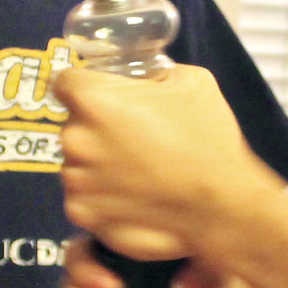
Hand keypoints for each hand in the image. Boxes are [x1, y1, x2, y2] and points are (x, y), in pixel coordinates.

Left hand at [55, 65, 275, 260]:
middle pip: (75, 124)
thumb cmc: (208, 139)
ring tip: (139, 173)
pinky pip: (85, 197)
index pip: (66, 81)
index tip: (108, 98)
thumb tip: (145, 77)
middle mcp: (74, 138)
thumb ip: (155, 74)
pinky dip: (102, 197)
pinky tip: (135, 196)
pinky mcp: (82, 214)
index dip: (88, 88)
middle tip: (135, 139)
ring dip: (99, 164)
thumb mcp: (191, 81)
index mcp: (93, 99)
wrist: (221, 207)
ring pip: (78, 162)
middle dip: (98, 129)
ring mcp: (75, 180)